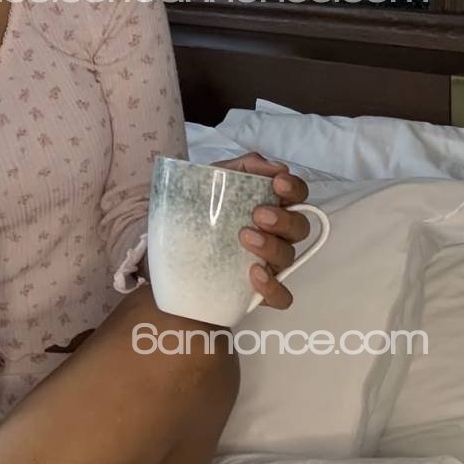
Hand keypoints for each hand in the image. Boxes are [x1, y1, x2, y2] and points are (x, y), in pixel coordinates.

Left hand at [210, 151, 310, 309]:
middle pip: (299, 228)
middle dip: (284, 219)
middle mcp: (275, 234)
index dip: (295, 189)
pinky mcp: (255, 291)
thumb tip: (274, 167)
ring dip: (272, 246)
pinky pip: (279, 296)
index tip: (278, 184)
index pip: (297, 195)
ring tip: (245, 237)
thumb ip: (243, 166)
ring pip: (288, 258)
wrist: (164, 243)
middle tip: (258, 214)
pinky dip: (273, 287)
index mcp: (269, 205)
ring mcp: (268, 264)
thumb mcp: (212, 177)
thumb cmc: (196, 206)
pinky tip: (254, 274)